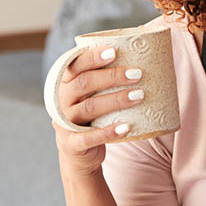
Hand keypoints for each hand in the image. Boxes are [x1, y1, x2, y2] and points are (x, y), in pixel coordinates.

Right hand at [53, 46, 143, 177]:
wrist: (78, 154)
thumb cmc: (92, 119)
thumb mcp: (93, 98)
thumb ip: (105, 83)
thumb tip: (143, 60)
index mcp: (66, 85)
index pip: (75, 65)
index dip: (92, 57)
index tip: (114, 51)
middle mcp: (62, 101)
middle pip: (84, 83)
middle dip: (112, 76)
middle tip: (137, 73)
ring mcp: (65, 123)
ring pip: (90, 107)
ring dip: (116, 100)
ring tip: (139, 96)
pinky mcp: (72, 144)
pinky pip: (90, 137)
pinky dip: (108, 132)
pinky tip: (126, 127)